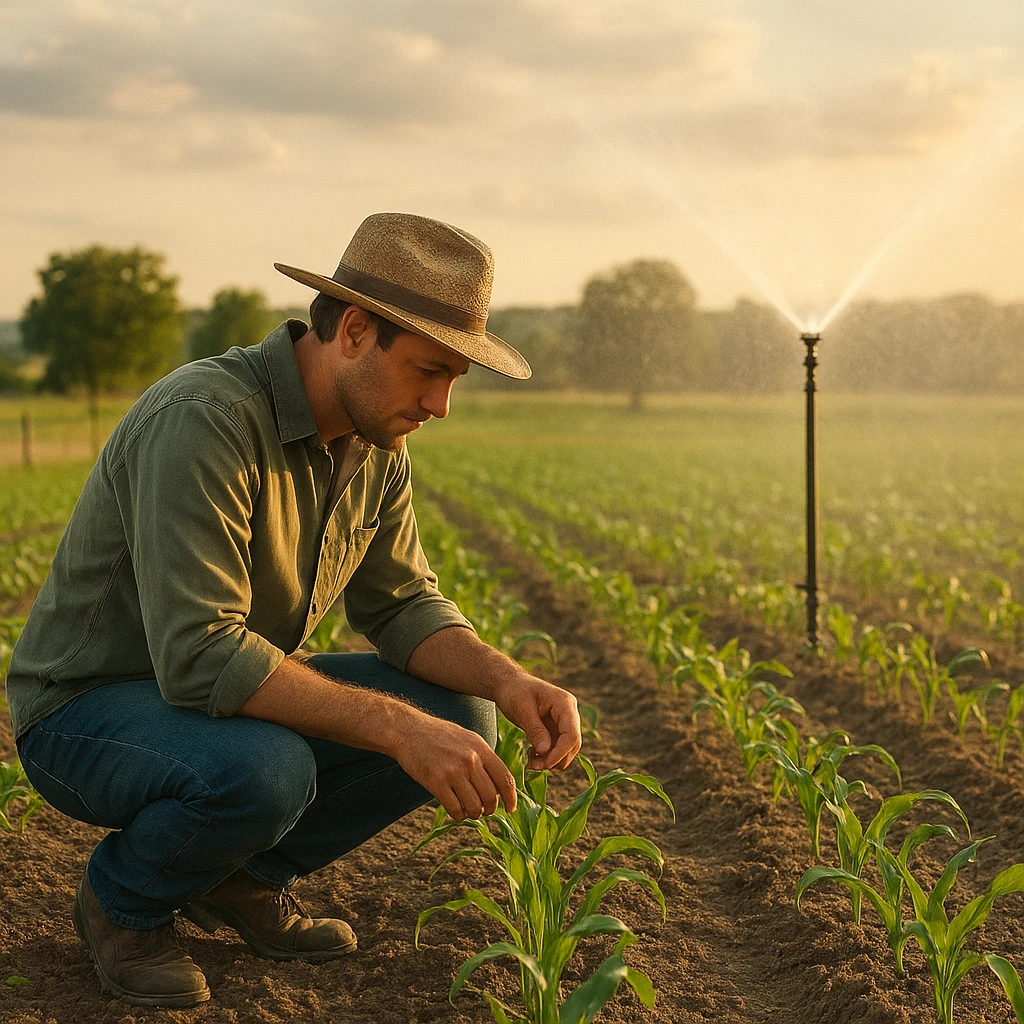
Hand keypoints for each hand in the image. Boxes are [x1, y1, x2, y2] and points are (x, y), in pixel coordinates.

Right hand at [394, 712, 517, 820]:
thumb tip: (500, 785)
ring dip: (474, 814)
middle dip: (490, 809)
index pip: (505, 778)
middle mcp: (470, 760)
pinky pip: (455, 809)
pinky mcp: (436, 782)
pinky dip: (458, 815)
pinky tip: (456, 810)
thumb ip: (484, 758)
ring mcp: (453, 771)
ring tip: (469, 810)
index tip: (511, 809)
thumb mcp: (468, 739)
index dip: (511, 798)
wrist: (408, 730)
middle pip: (491, 796)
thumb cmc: (439, 736)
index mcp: (480, 748)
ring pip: (474, 806)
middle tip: (484, 810)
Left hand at [497, 673, 581, 771]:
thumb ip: (535, 730)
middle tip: (533, 766)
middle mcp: (568, 713)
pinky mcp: (555, 729)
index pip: (571, 734)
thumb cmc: (514, 691)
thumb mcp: (522, 709)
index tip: (544, 764)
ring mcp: (563, 722)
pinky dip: (546, 756)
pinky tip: (532, 755)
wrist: (508, 684)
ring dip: (550, 760)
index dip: (560, 752)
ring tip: (531, 761)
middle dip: (555, 759)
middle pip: (572, 744)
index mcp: (565, 703)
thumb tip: (546, 751)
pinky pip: (556, 748)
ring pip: (566, 749)